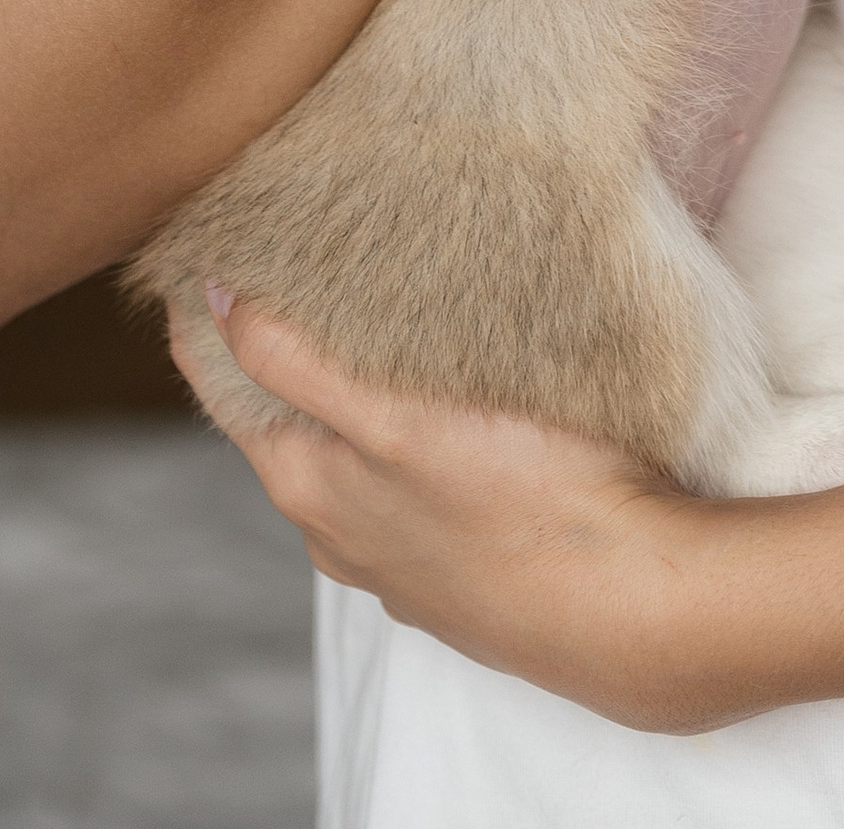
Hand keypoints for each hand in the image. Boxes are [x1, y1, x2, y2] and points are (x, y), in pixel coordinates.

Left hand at [180, 293, 732, 732]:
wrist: (634, 608)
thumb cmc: (524, 505)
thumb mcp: (393, 421)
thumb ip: (294, 364)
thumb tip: (209, 300)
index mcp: (307, 488)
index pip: (224, 380)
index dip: (212, 308)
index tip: (225, 235)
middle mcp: (339, 531)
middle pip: (284, 413)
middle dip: (287, 338)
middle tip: (307, 245)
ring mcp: (402, 557)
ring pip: (353, 449)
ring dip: (354, 386)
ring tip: (383, 305)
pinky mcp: (463, 564)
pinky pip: (410, 481)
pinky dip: (408, 429)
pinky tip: (450, 399)